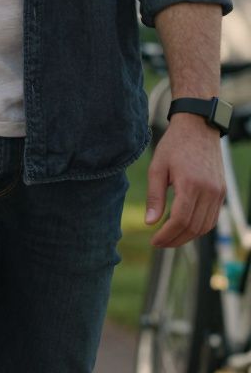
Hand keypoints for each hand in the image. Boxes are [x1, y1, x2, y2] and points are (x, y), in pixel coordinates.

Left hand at [148, 113, 225, 247]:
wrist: (198, 128)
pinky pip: (212, 218)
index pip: (180, 220)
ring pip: (205, 226)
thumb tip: (150, 223)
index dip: (166, 235)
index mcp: (191, 184)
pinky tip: (183, 227)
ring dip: (187, 237)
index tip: (153, 241)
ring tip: (169, 238)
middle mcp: (209, 191)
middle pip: (193, 227)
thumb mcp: (157, 168)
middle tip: (158, 243)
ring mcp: (218, 192)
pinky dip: (198, 227)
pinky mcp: (222, 192)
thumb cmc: (174, 146)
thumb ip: (155, 196)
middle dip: (175, 240)